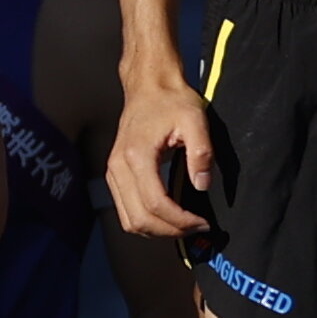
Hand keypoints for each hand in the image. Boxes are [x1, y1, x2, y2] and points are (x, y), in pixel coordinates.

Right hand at [110, 73, 221, 243]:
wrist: (148, 86)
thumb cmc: (171, 99)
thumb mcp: (195, 119)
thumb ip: (201, 153)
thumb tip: (202, 185)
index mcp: (136, 155)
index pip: (155, 203)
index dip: (181, 220)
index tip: (203, 222)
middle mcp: (118, 167)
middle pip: (139, 219)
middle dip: (171, 230)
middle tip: (197, 227)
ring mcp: (113, 173)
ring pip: (130, 221)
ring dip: (158, 231)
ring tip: (184, 225)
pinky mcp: (115, 176)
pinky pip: (126, 212)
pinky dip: (146, 222)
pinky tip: (168, 218)